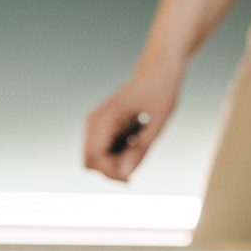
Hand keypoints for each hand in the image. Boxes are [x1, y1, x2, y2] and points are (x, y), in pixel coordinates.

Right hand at [82, 65, 180, 181]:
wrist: (157, 73)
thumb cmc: (160, 94)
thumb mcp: (157, 126)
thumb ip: (140, 151)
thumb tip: (125, 174)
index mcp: (105, 118)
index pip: (95, 157)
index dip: (111, 173)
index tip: (132, 177)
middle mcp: (93, 121)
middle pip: (89, 161)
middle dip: (110, 170)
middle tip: (136, 160)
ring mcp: (95, 123)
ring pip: (94, 157)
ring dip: (114, 162)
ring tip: (137, 146)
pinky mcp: (101, 125)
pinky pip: (101, 150)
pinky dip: (116, 154)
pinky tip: (133, 141)